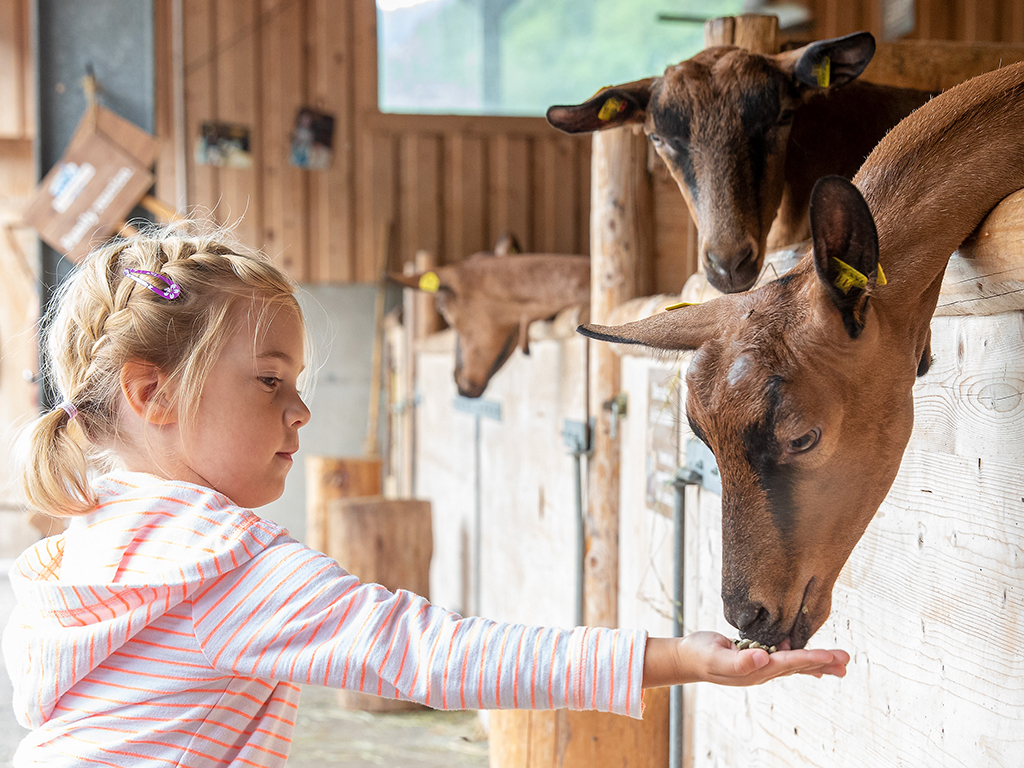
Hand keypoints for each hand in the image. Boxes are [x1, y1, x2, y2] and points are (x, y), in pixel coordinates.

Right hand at [643, 632, 849, 687]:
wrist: (688, 658)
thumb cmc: (700, 654)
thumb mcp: (716, 656)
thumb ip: (738, 660)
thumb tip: (762, 658)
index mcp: (756, 669)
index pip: (788, 663)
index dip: (810, 658)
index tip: (830, 656)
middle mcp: (763, 671)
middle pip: (798, 666)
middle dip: (823, 663)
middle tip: (846, 661)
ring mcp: (761, 666)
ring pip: (795, 664)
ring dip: (817, 663)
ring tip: (839, 663)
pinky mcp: (757, 659)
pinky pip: (785, 660)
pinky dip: (801, 660)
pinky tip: (812, 662)